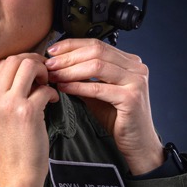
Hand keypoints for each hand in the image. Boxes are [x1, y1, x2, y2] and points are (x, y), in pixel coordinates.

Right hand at [0, 52, 58, 186]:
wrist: (16, 175)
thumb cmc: (11, 148)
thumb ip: (3, 95)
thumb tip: (24, 72)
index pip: (1, 64)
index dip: (21, 62)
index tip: (33, 71)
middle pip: (14, 60)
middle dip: (34, 62)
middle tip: (44, 74)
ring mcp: (9, 104)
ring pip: (29, 67)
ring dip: (43, 72)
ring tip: (47, 85)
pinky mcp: (27, 112)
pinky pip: (45, 88)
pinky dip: (53, 92)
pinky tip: (52, 102)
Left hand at [45, 38, 163, 175]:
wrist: (137, 142)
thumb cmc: (118, 118)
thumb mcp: (98, 92)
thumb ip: (83, 77)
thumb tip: (58, 66)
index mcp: (129, 62)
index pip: (97, 44)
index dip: (72, 45)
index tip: (52, 51)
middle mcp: (136, 68)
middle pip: (97, 51)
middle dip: (68, 57)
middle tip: (49, 65)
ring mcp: (136, 81)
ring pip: (97, 66)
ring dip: (70, 70)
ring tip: (54, 76)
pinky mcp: (132, 98)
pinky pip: (99, 88)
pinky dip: (78, 87)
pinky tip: (64, 88)